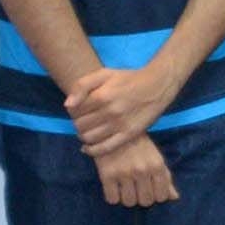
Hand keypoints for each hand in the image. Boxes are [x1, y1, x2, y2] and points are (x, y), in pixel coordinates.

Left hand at [64, 55, 180, 157]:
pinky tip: (87, 148)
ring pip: (89, 138)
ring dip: (83, 136)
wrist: (157, 86)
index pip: (74, 111)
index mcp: (101, 96)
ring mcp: (119, 125)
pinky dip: (92, 150)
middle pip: (80, 126)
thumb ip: (82, 85)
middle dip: (77, 124)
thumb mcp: (104, 74)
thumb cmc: (128, 79)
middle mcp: (109, 112)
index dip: (73, 112)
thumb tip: (67, 105)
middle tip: (84, 121)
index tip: (79, 111)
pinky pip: (105, 148)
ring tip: (87, 131)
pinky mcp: (128, 135)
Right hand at [92, 134, 177, 208]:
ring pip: (129, 202)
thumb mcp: (155, 157)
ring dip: (126, 197)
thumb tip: (174, 198)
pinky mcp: (107, 175)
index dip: (155, 196)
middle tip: (135, 187)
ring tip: (124, 186)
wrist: (112, 129)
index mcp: (157, 165)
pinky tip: (113, 186)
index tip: (149, 189)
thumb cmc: (138, 145)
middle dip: (141, 197)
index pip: (161, 196)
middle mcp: (142, 170)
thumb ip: (166, 177)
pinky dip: (112, 196)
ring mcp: (124, 173)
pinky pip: (112, 199)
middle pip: (145, 201)